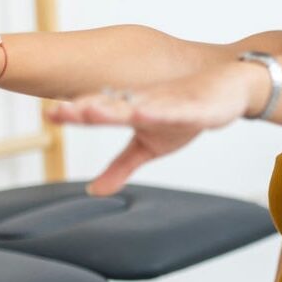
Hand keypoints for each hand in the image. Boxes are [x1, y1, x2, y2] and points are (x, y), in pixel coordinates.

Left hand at [48, 65, 255, 194]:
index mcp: (134, 111)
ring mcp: (170, 103)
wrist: (230, 90)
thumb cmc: (186, 115)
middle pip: (113, 105)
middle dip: (88, 108)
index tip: (50, 115)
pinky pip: (176, 110)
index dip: (76, 113)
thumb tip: (93, 191)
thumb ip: (121, 166)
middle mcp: (147, 102)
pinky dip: (160, 111)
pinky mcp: (195, 107)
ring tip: (91, 110)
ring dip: (116, 108)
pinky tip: (144, 112)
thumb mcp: (150, 147)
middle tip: (60, 110)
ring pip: (140, 105)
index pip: (100, 112)